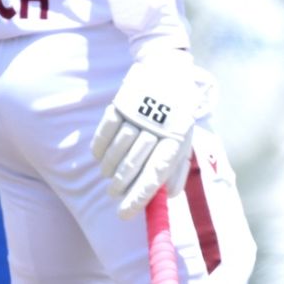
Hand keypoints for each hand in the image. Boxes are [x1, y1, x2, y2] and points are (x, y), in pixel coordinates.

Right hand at [92, 49, 199, 218]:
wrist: (167, 70)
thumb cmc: (176, 114)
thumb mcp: (184, 137)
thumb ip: (178, 167)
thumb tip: (169, 197)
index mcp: (177, 136)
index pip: (157, 172)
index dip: (140, 195)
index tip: (125, 213)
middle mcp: (158, 125)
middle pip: (135, 163)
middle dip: (122, 185)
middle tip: (115, 195)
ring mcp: (139, 112)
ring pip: (119, 149)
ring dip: (110, 169)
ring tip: (110, 178)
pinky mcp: (122, 101)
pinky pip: (106, 130)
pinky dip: (100, 148)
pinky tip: (99, 158)